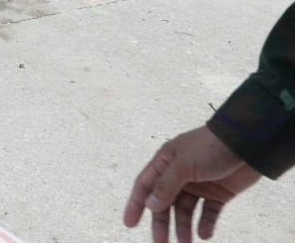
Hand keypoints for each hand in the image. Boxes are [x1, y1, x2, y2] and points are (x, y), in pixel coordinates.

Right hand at [124, 125, 261, 242]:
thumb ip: (166, 186)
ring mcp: (199, 185)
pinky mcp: (218, 193)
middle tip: (161, 242)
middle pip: (165, 202)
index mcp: (166, 162)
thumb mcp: (183, 165)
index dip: (136, 204)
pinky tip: (204, 234)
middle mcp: (179, 174)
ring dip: (184, 226)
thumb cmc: (210, 148)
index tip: (130, 224)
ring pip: (186, 210)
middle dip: (162, 222)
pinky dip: (205, 223)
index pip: (146, 185)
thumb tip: (149, 205)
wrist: (247, 144)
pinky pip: (208, 212)